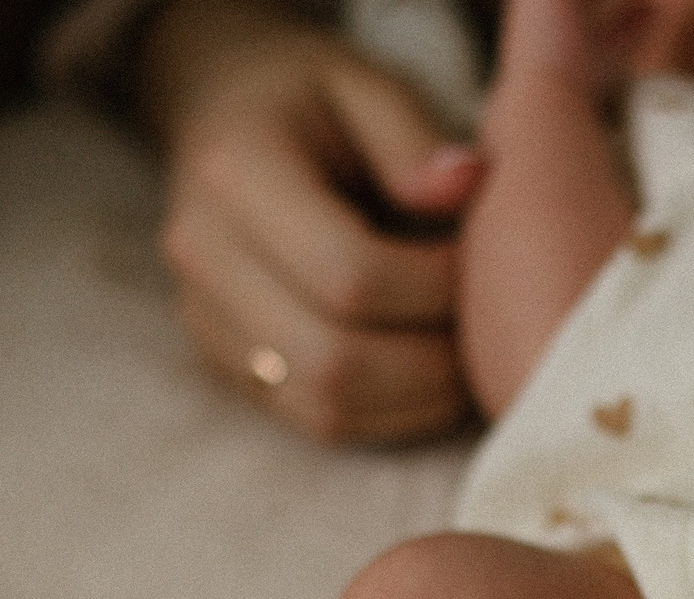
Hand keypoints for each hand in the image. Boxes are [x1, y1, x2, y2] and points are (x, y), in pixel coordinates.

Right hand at [140, 0, 484, 444]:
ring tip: (468, 357)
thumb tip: (469, 188)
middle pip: (333, 358)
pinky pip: (315, 419)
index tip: (484, 263)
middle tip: (491, 329)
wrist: (226, 115)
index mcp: (235, 172)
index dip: (435, 286)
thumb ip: (414, 137)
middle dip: (432, 360)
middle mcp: (202, 254)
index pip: (348, 272)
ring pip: (325, 405)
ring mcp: (205, 318)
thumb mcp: (367, 84)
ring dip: (418, 399)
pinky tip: (432, 378)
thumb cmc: (314, 99)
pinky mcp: (225, 362)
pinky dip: (389, 415)